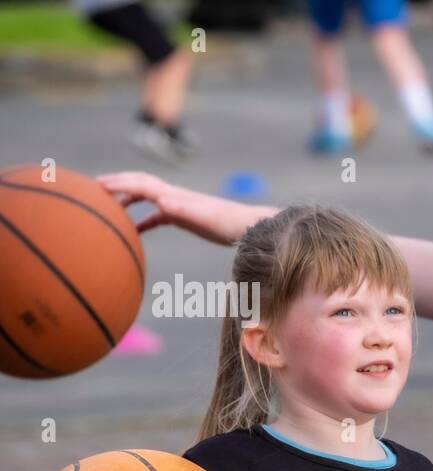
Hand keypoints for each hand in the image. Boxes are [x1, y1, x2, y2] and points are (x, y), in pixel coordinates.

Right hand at [97, 171, 275, 244]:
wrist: (247, 227)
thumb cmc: (226, 223)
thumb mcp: (203, 218)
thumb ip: (182, 209)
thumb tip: (160, 202)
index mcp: (174, 195)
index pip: (140, 185)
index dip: (119, 184)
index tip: (97, 185)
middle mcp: (173, 196)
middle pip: (139, 183)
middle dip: (117, 182)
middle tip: (93, 187)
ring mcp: (178, 206)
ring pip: (146, 198)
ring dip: (126, 199)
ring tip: (106, 207)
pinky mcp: (183, 218)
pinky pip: (156, 217)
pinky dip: (142, 221)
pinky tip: (133, 232)